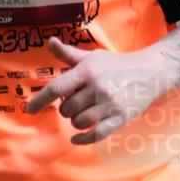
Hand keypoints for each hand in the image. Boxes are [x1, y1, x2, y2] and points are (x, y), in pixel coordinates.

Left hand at [26, 38, 172, 143]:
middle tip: (75, 101)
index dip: (40, 99)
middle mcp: (97, 88)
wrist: (149, 72)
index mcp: (87, 71)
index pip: (57, 88)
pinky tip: (76, 137)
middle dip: (66, 108)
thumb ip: (68, 54)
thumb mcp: (91, 57)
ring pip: (79, 122)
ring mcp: (109, 104)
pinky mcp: (120, 118)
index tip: (30, 108)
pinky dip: (83, 139)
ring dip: (75, 120)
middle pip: (66, 108)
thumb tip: (49, 42)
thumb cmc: (115, 65)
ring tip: (83, 111)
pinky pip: (96, 135)